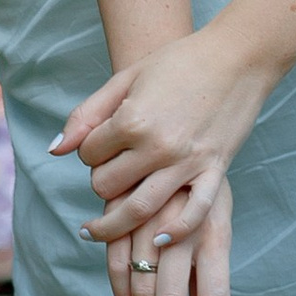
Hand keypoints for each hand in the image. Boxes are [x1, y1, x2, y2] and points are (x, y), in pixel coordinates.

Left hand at [56, 22, 275, 256]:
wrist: (239, 56)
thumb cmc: (180, 62)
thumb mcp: (126, 77)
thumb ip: (87, 113)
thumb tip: (56, 149)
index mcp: (132, 120)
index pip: (89, 154)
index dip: (88, 150)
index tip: (101, 144)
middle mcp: (157, 146)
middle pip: (107, 185)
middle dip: (101, 180)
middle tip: (110, 171)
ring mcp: (187, 162)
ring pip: (139, 210)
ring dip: (113, 225)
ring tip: (96, 232)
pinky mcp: (214, 171)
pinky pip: (193, 212)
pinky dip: (175, 231)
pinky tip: (158, 239)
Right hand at [105, 178, 233, 295]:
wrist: (183, 123)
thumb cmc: (205, 178)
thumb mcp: (219, 214)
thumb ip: (212, 260)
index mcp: (215, 234)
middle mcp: (183, 231)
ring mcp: (150, 224)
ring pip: (140, 288)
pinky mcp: (123, 214)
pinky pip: (116, 264)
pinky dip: (120, 290)